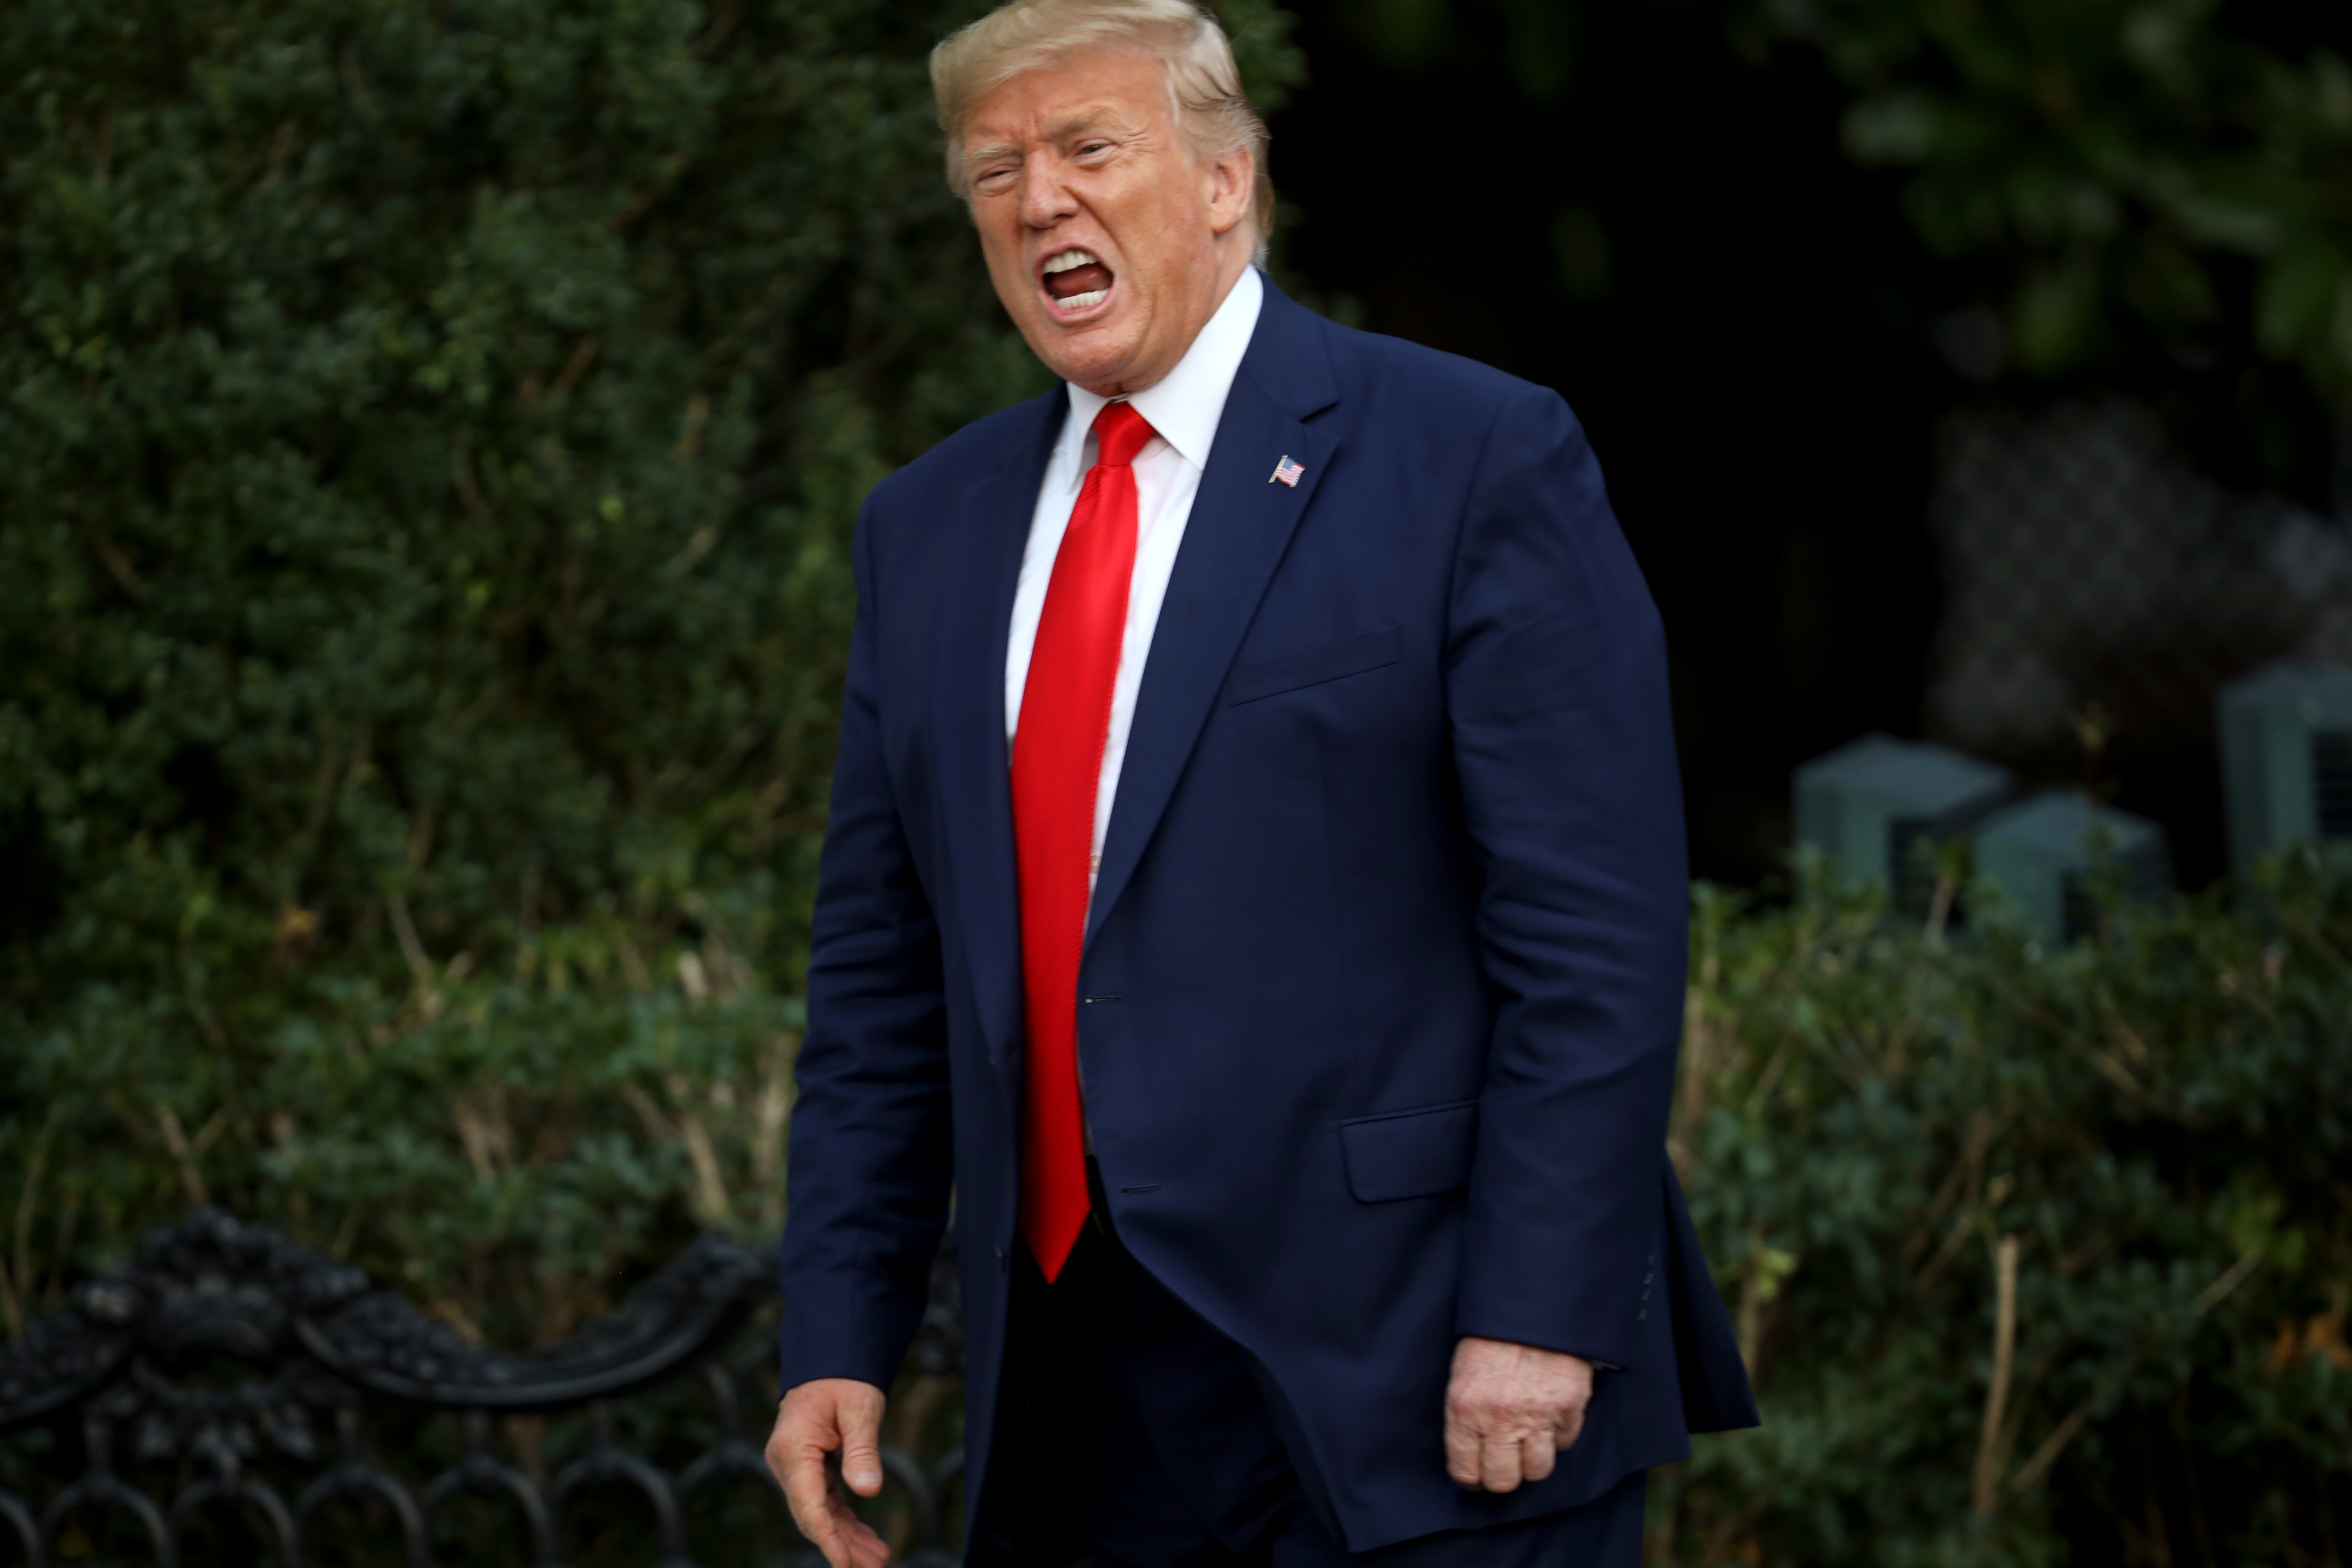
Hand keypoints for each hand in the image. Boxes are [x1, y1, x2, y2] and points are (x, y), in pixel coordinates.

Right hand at [766, 1377, 891, 1567]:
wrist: (830, 1358)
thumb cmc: (844, 1378)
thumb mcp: (860, 1409)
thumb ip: (862, 1450)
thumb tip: (868, 1491)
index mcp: (793, 1448)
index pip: (808, 1504)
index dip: (827, 1538)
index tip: (844, 1564)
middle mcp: (787, 1462)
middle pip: (813, 1515)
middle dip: (843, 1545)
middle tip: (876, 1565)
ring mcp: (794, 1466)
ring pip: (819, 1512)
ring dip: (847, 1537)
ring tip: (878, 1558)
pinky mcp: (807, 1468)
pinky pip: (825, 1501)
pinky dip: (844, 1520)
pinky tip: (866, 1538)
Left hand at [1443, 1335, 1593, 1492]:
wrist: (1534, 1305)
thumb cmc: (1491, 1337)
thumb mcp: (1462, 1373)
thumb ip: (1464, 1416)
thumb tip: (1470, 1453)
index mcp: (1465, 1409)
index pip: (1465, 1471)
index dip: (1471, 1477)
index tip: (1476, 1473)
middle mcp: (1500, 1420)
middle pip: (1503, 1481)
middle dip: (1502, 1474)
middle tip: (1503, 1461)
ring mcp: (1537, 1417)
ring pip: (1537, 1471)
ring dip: (1532, 1460)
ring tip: (1528, 1440)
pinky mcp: (1569, 1409)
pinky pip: (1564, 1443)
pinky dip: (1558, 1436)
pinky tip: (1550, 1416)